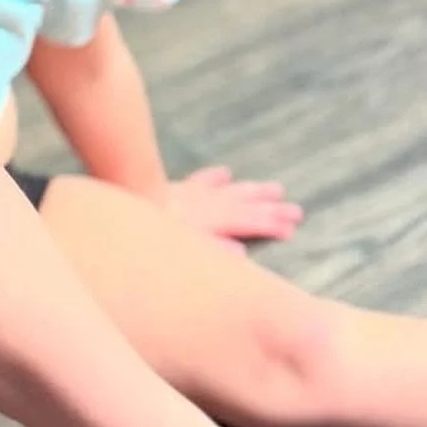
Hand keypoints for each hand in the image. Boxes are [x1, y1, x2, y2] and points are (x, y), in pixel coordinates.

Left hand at [164, 165, 303, 248]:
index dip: (273, 226)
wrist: (130, 198)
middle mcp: (211, 204)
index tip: (292, 228)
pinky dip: (216, 177)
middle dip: (273, 209)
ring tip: (275, 188)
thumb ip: (215, 251)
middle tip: (297, 210)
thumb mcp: (186, 248)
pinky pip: (202, 180)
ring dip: (253, 190)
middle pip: (248, 206)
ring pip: (232, 190)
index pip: (251, 223)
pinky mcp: (178, 188)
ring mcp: (196, 194)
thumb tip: (241, 254)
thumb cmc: (154, 235)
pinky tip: (226, 172)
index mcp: (215, 221)